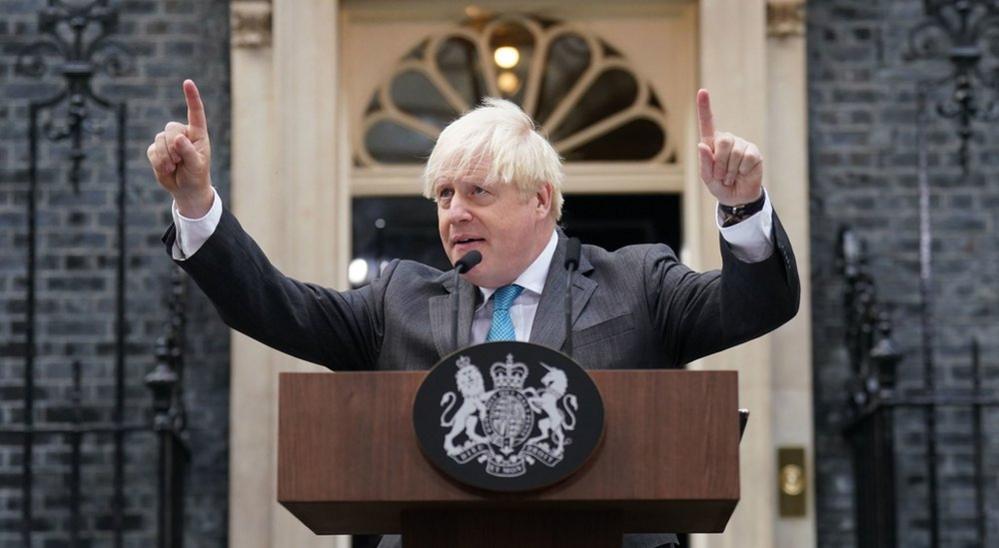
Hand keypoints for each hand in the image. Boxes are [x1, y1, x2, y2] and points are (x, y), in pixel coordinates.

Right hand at [146, 79, 212, 216]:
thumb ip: (188, 152)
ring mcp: (168, 141)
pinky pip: (151, 151)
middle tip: (179, 162)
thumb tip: (177, 138)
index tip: (187, 82)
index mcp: (197, 134)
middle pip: (170, 128)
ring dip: (165, 157)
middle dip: (172, 146)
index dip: (191, 97)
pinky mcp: (157, 150)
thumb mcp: (197, 165)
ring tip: (174, 167)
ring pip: (159, 139)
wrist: (186, 188)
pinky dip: (158, 162)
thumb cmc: (197, 175)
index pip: (195, 113)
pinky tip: (167, 169)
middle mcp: (182, 133)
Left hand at [696, 89, 762, 206]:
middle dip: (720, 163)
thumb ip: (704, 163)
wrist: (738, 198)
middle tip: (721, 176)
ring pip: (735, 152)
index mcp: (711, 144)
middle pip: (723, 141)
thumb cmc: (720, 185)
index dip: (704, 107)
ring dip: (731, 170)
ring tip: (731, 178)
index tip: (702, 91)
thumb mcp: (708, 178)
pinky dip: (742, 170)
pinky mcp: (754, 152)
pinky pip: (747, 158)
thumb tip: (702, 145)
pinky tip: (742, 173)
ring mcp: (742, 144)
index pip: (707, 123)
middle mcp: (727, 140)